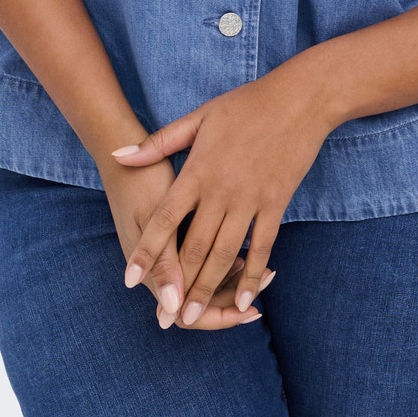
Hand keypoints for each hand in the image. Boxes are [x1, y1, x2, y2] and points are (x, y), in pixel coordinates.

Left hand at [111, 63, 332, 327]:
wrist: (298, 100)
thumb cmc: (244, 105)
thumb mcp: (198, 118)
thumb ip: (159, 143)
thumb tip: (119, 155)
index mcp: (197, 171)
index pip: (164, 219)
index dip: (146, 251)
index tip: (129, 279)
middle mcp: (221, 191)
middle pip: (195, 246)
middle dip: (179, 284)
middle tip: (167, 316)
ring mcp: (250, 199)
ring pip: (226, 253)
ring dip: (210, 287)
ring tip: (196, 316)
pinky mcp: (276, 203)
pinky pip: (263, 246)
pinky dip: (252, 274)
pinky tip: (246, 298)